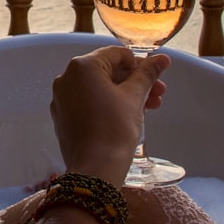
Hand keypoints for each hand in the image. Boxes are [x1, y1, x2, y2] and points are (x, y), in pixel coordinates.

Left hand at [50, 46, 170, 185]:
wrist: (95, 168)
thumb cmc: (115, 128)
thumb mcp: (135, 97)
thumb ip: (147, 74)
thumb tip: (162, 59)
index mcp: (82, 66)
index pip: (116, 54)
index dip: (140, 64)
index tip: (156, 77)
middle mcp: (66, 78)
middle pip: (107, 71)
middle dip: (135, 81)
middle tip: (158, 93)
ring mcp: (62, 98)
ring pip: (99, 88)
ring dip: (125, 94)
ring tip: (149, 107)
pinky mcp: (63, 117)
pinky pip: (88, 102)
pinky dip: (108, 105)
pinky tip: (128, 115)